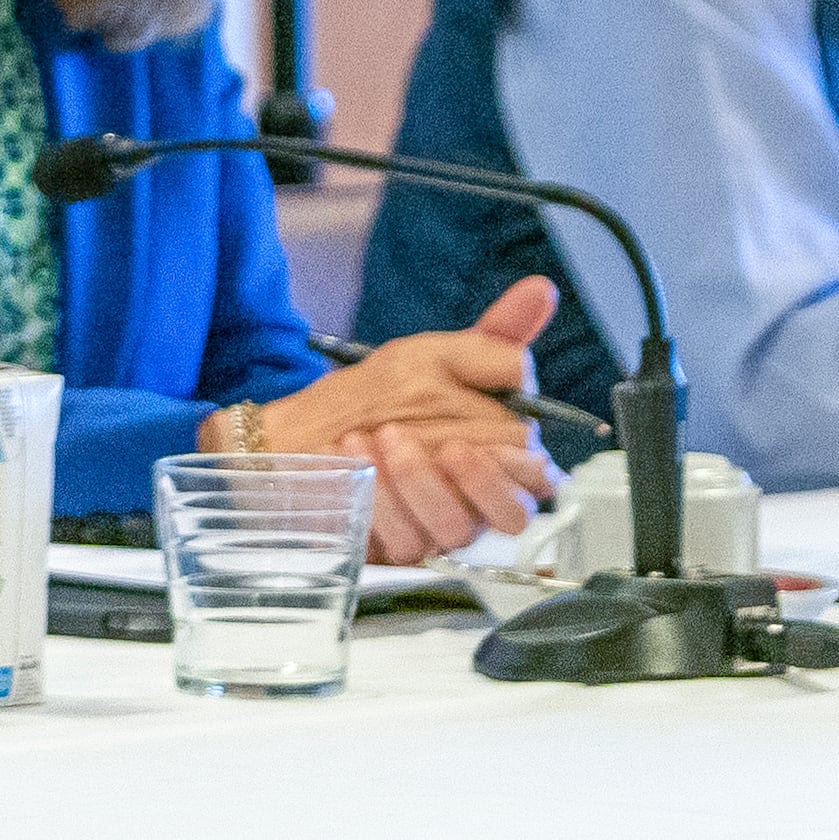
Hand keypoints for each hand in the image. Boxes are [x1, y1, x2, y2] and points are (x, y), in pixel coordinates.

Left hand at [253, 273, 563, 554]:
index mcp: (498, 456)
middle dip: (478, 480)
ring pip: (456, 530)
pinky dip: (378, 498)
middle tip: (445, 444)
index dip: (522, 468)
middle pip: (511, 516)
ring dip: (418, 481)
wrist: (298, 431)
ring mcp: (438, 527)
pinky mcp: (398, 546)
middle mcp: (474, 498)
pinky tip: (352, 458)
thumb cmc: (376, 397)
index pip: (538, 480)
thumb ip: (493, 337)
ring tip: (378, 436)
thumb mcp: (433, 355)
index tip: (485, 439)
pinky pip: (404, 541)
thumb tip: (540, 292)